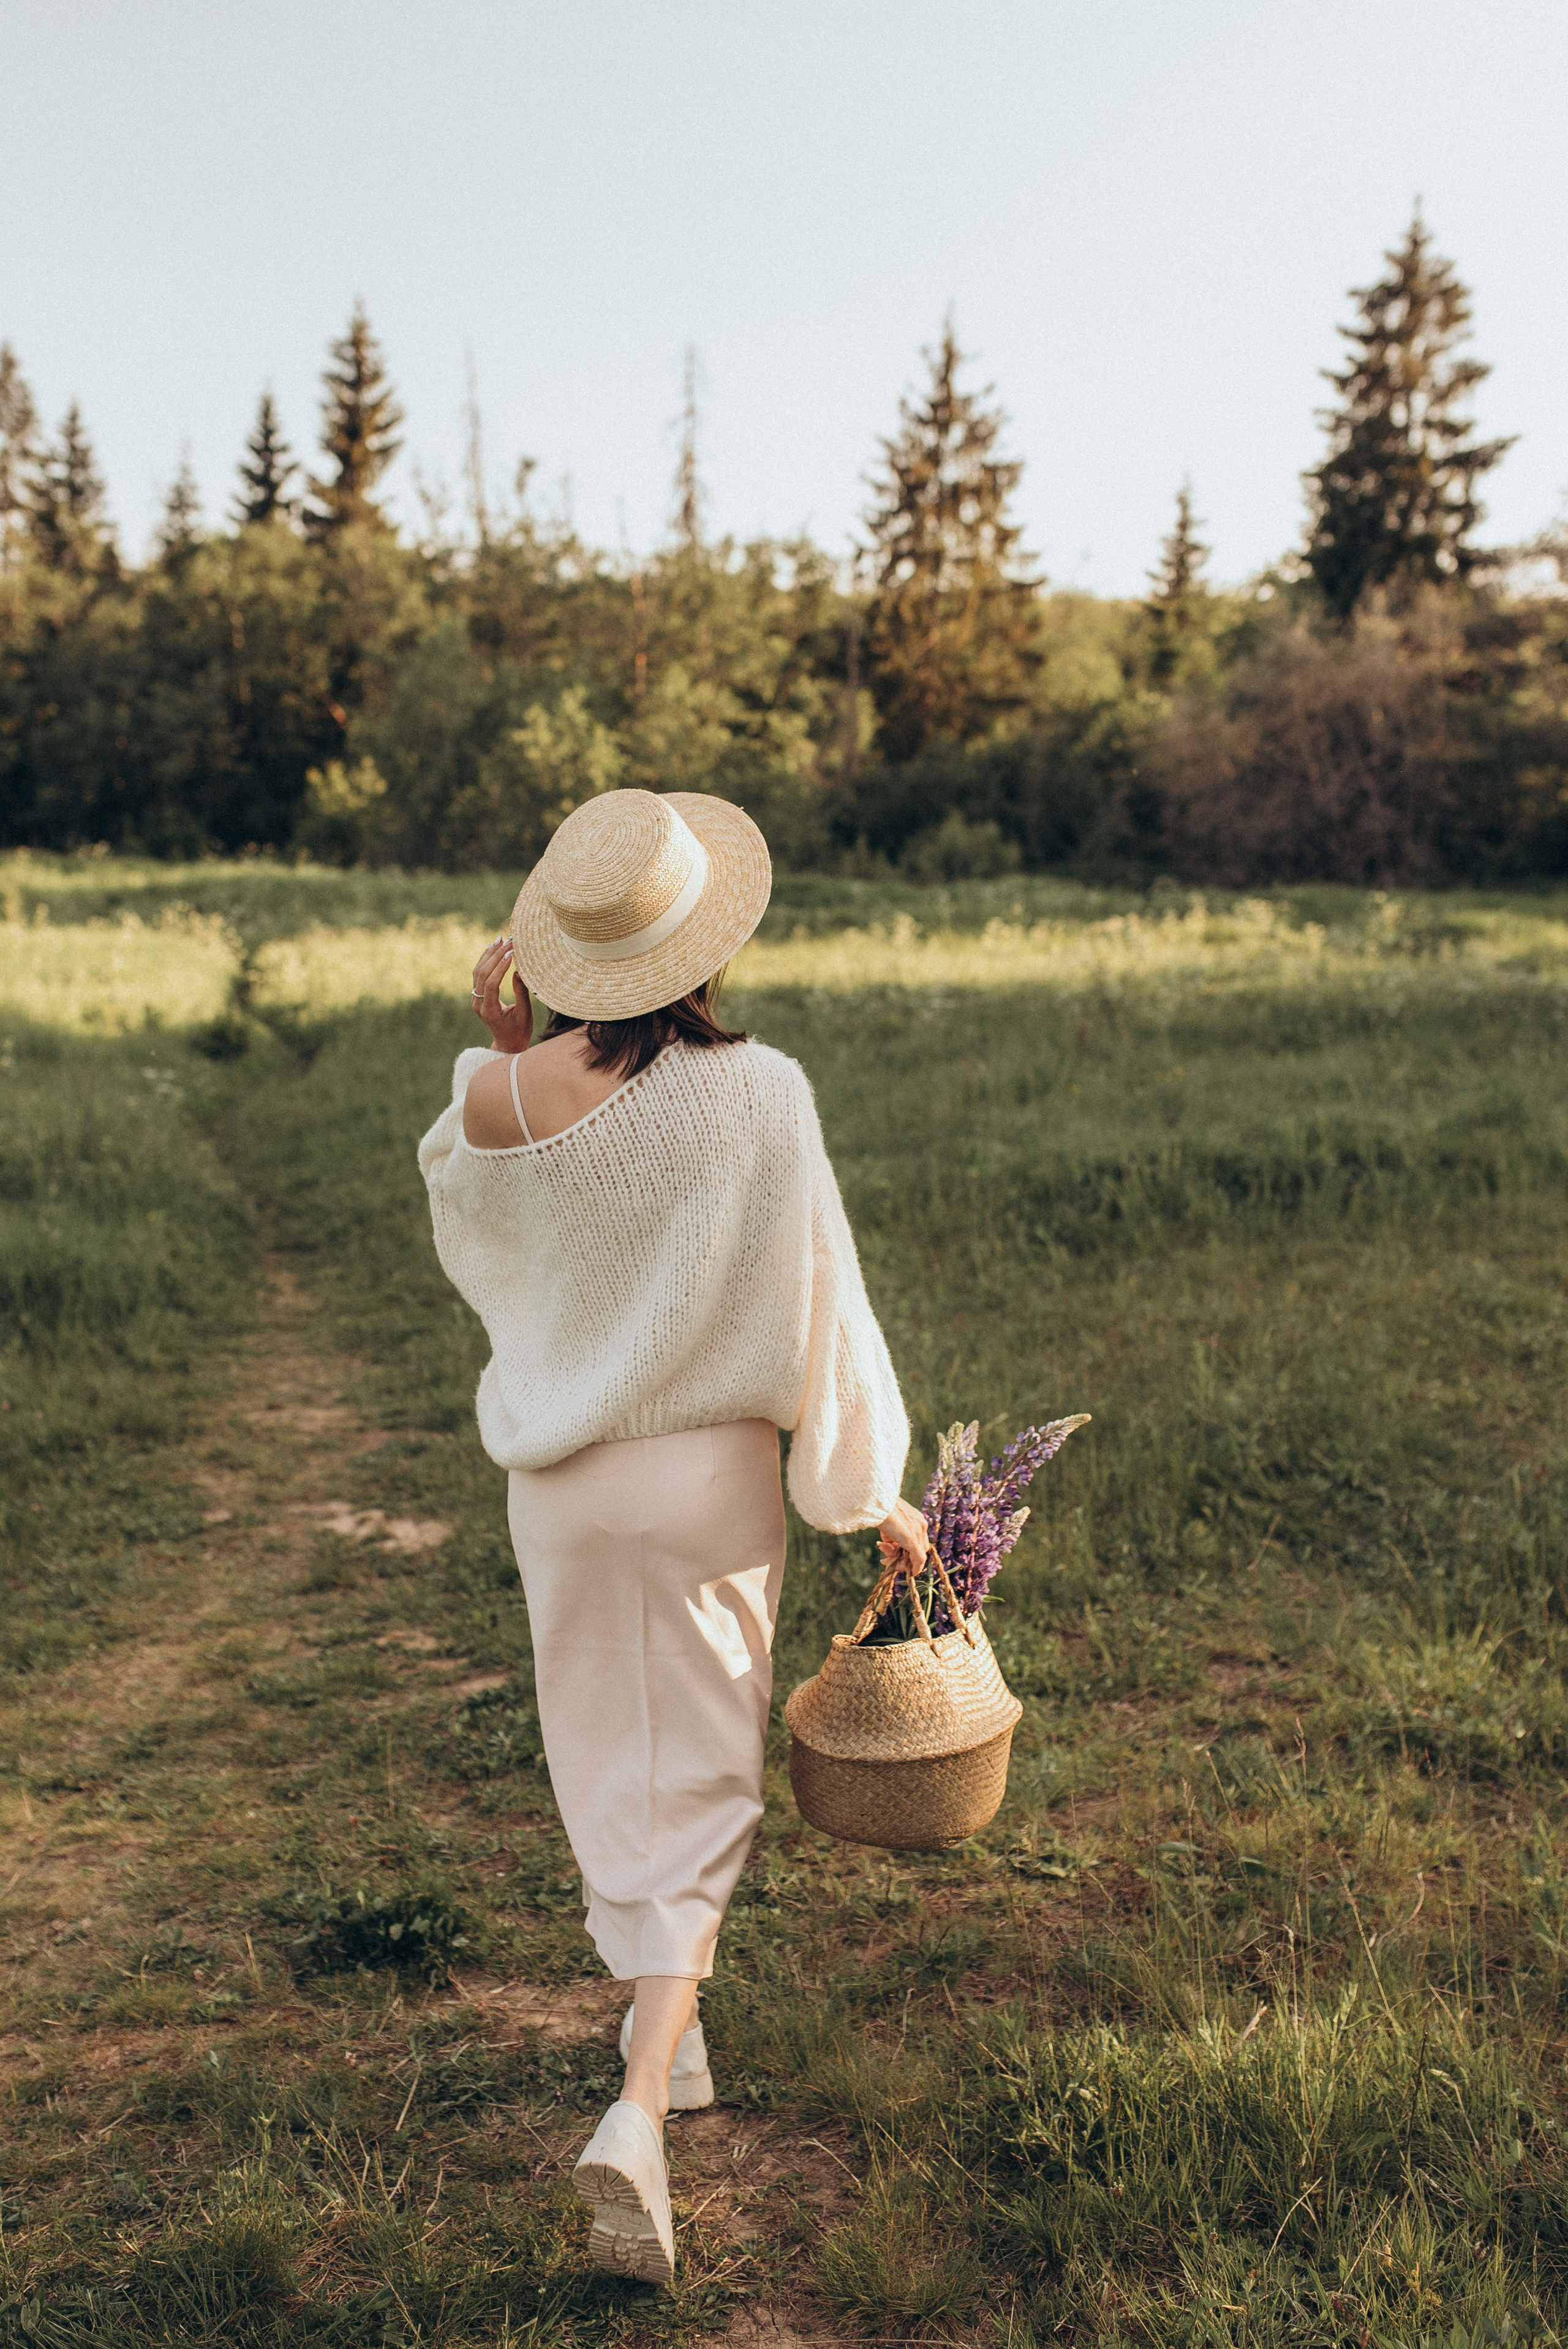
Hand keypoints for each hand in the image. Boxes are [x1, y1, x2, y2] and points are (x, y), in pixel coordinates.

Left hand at [470, 936, 533, 1054]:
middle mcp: (478, 1004)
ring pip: (478, 972)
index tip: (512, 954)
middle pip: (482, 975)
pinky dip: (485, 960)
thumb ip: (521, 994)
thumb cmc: (519, 1031)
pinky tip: (492, 948)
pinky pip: (478, 974)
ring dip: (489, 954)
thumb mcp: (525, 1015)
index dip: (501, 967)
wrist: (507, 1044)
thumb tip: (518, 971)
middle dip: (495, 956)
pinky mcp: (478, 995)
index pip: (491, 984)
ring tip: (500, 939)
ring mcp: (476, 999)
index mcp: (489, 1011)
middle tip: (508, 940)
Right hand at [877, 1497, 927, 1570]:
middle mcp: (921, 1524)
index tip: (891, 1553)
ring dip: (900, 1561)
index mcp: (916, 1518)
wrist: (876, 1500)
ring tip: (883, 1552)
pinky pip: (919, 1558)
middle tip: (886, 1559)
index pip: (917, 1539)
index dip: (906, 1549)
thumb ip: (891, 1533)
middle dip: (904, 1557)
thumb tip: (886, 1544)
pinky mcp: (911, 1539)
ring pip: (916, 1554)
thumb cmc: (879, 1507)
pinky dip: (916, 1567)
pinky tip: (911, 1573)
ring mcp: (917, 1531)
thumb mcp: (888, 1521)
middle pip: (918, 1548)